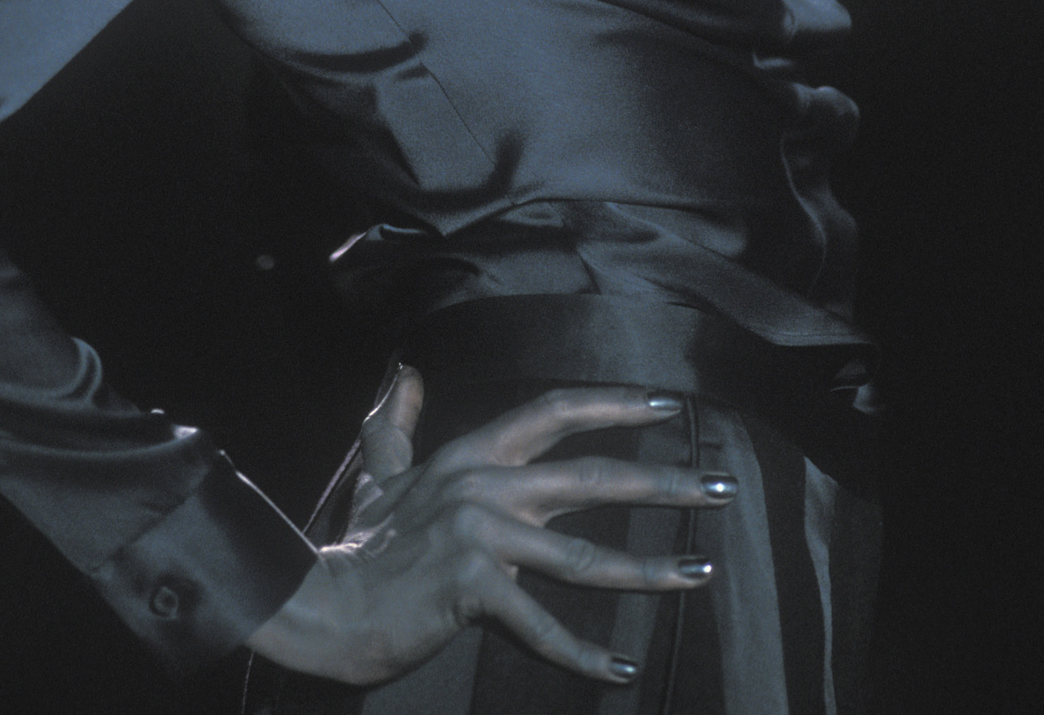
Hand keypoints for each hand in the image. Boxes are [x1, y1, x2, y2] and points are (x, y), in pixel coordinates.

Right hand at [245, 367, 736, 687]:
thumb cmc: (360, 544)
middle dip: (661, 481)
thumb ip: (398, 422)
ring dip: (648, 568)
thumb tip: (407, 374)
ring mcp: (481, 537)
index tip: (666, 407)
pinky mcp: (473, 591)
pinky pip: (540, 627)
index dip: (611, 405)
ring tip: (700, 570)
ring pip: (581, 555)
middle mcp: (484, 486)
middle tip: (718, 484)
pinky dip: (582, 655)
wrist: (324, 604)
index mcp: (472, 456)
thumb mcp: (381, 472)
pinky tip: (619, 669)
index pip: (554, 412)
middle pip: (589, 476)